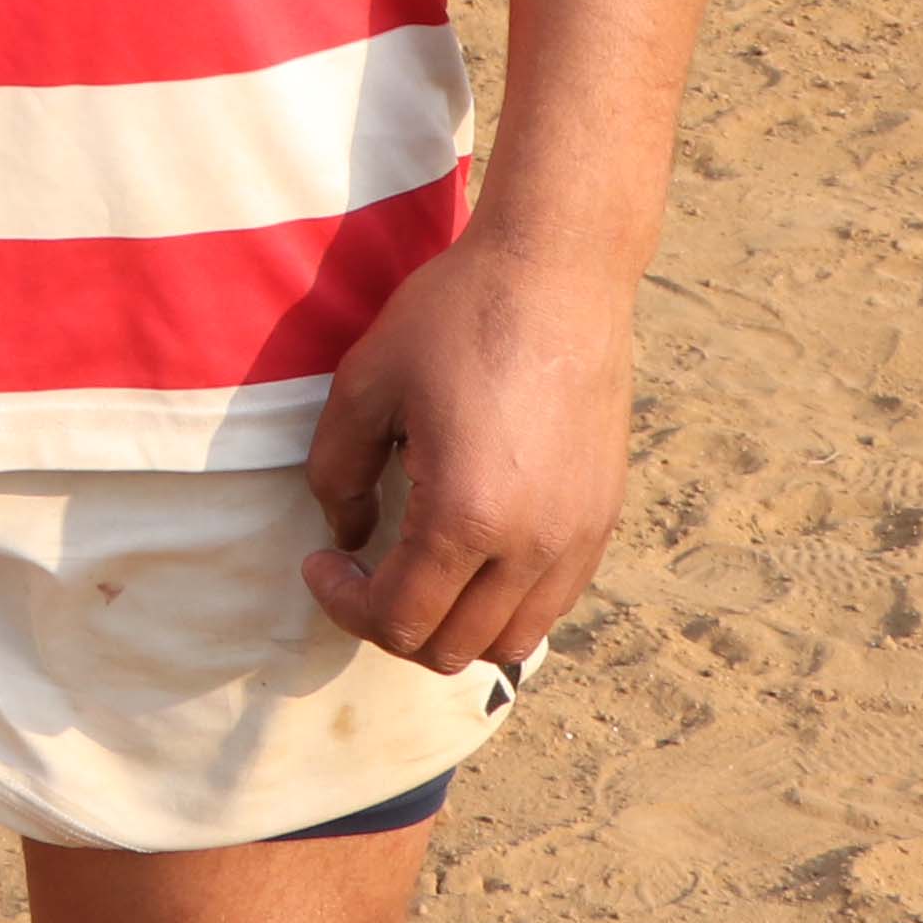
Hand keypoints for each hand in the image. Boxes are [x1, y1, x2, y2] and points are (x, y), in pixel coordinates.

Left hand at [300, 229, 640, 678]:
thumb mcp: (365, 384)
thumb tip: (346, 535)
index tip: (320, 562)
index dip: (343, 604)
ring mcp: (577, 538)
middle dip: (391, 623)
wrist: (556, 274)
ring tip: (417, 570)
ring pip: (509, 640)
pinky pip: (552, 602)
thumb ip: (337, 473)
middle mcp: (531, 546)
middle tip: (361, 570)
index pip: (398, 620)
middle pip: (451, 649)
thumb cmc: (455, 317)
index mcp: (465, 517)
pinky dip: (504, 602)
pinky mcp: (602, 519)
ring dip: (452, 624)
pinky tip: (472, 549)